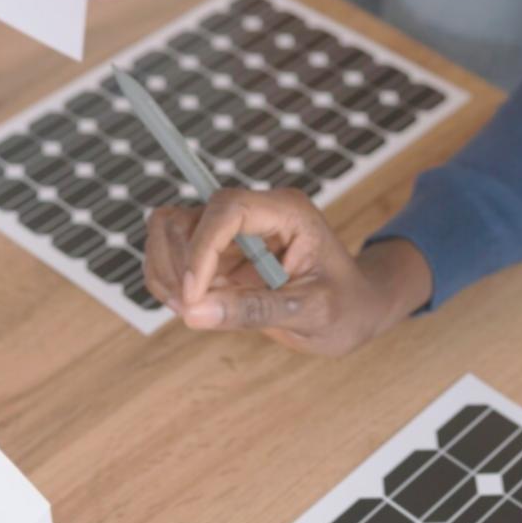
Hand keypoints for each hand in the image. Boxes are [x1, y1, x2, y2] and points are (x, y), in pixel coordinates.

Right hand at [142, 189, 429, 356]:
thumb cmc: (347, 307)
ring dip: (166, 272)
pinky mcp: (219, 252)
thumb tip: (194, 312)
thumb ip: (256, 310)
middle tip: (192, 310)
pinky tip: (192, 308)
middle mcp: (255, 213)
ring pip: (169, 230)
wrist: (355, 310)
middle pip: (187, 216)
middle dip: (178, 265)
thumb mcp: (312, 313)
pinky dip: (167, 281)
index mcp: (287, 212)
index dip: (201, 250)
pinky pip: (171, 254)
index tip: (192, 297)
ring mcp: (233, 231)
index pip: (227, 209)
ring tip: (191, 311)